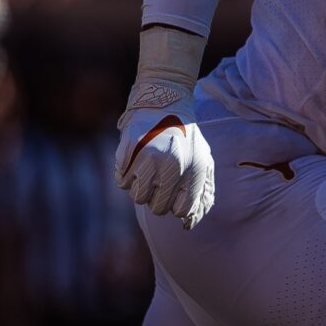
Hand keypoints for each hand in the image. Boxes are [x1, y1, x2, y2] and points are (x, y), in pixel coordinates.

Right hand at [118, 79, 214, 227]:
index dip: (175, 205)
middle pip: (157, 208)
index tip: (174, 193)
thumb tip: (190, 223)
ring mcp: (149, 158)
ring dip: (141, 188)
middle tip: (159, 180)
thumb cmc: (186, 137)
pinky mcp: (129, 150)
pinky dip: (126, 176)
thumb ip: (202, 192)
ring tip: (147, 171)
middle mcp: (172, 166)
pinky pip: (121, 180)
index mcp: (193, 170)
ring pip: (138, 197)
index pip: (180, 211)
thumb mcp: (203, 161)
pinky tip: (135, 161)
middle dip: (157, 198)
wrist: (165, 101)